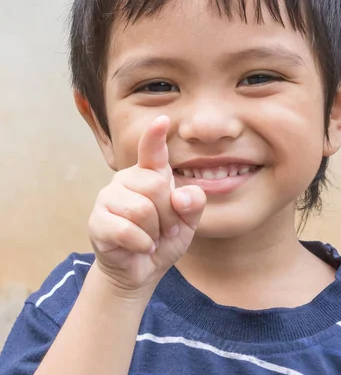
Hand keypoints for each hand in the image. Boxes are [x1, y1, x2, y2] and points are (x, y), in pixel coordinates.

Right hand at [88, 116, 205, 296]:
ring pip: (141, 209)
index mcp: (150, 173)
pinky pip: (127, 230)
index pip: (152, 150)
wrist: (140, 270)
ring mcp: (109, 197)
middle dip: (168, 215)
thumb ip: (193, 204)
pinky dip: (142, 244)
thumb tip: (181, 196)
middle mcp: (127, 178)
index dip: (155, 135)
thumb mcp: (188, 223)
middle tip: (166, 230)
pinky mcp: (97, 220)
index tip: (162, 120)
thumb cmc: (163, 239)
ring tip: (152, 238)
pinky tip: (141, 247)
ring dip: (154, 232)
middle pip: (156, 186)